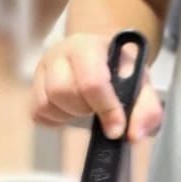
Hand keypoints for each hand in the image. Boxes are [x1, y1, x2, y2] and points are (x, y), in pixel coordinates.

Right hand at [31, 32, 162, 141]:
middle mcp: (59, 52)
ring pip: (46, 104)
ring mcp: (42, 69)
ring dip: (69, 115)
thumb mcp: (141, 83)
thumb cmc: (119, 68)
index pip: (91, 80)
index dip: (105, 108)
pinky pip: (38, 113)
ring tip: (85, 107)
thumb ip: (147, 109)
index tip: (116, 128)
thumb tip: (132, 135)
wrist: (101, 54)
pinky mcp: (34, 86)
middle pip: (62, 91)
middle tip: (98, 108)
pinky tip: (71, 110)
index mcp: (88, 46)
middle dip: (84, 109)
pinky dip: (56, 119)